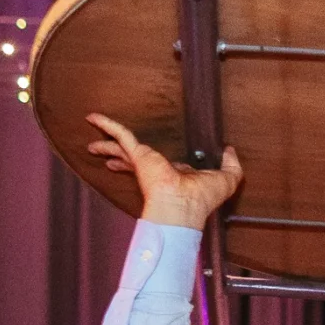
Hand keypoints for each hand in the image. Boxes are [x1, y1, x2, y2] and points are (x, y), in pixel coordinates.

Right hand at [84, 113, 240, 229]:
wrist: (184, 206)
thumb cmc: (202, 199)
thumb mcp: (227, 179)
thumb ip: (232, 165)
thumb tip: (230, 150)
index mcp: (171, 175)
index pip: (157, 166)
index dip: (150, 161)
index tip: (143, 157)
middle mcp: (154, 170)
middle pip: (133, 159)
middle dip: (119, 157)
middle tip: (107, 153)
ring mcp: (143, 162)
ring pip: (121, 148)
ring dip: (106, 146)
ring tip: (92, 146)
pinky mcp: (139, 155)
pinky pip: (120, 134)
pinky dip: (107, 124)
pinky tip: (93, 117)